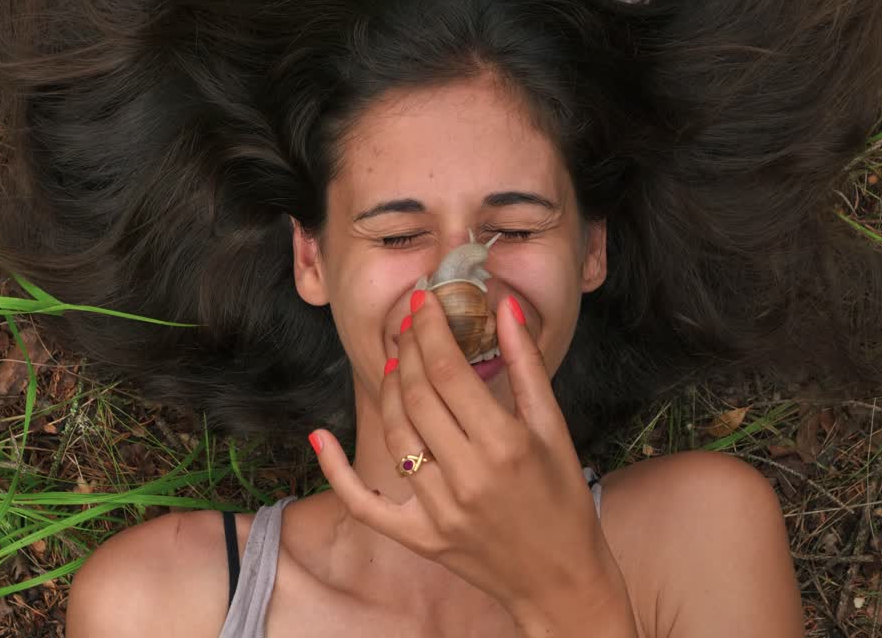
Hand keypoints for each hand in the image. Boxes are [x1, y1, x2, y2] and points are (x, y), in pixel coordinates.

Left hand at [309, 289, 628, 625]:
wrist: (561, 579)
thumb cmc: (563, 499)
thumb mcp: (553, 429)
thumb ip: (526, 365)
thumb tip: (504, 307)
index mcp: (506, 445)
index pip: (450, 372)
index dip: (430, 331)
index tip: (423, 302)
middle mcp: (469, 477)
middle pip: (418, 397)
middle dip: (407, 352)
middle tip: (407, 327)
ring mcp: (439, 511)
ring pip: (395, 434)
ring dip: (388, 391)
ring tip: (393, 364)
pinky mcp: (420, 538)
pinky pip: (366, 503)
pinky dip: (336, 470)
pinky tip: (318, 437)